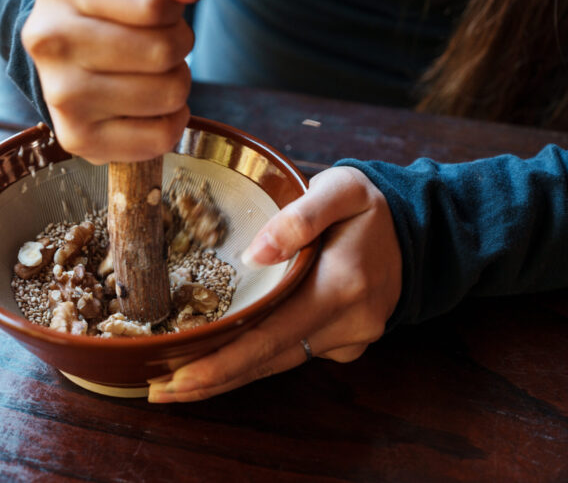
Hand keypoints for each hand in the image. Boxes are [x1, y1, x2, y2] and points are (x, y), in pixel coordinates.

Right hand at [22, 0, 202, 163]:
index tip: (157, 9)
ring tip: (149, 72)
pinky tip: (150, 105)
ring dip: (176, 83)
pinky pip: (159, 138)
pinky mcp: (76, 138)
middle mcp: (50, 40)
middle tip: (157, 43)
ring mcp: (60, 95)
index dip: (173, 8)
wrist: (63, 43)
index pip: (155, 4)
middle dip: (179, 45)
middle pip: (164, 52)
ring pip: (169, 96)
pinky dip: (170, 122)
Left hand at [148, 166, 402, 401]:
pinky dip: (257, 362)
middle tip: (160, 391)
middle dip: (211, 379)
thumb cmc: (370, 205)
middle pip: (267, 361)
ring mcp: (350, 338)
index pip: (268, 335)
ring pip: (278, 364)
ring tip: (178, 385)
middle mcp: (346, 322)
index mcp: (340, 285)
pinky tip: (223, 363)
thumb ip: (301, 216)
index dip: (221, 361)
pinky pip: (294, 355)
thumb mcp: (342, 189)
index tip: (177, 377)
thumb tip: (257, 253)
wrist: (420, 230)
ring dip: (229, 377)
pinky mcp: (348, 343)